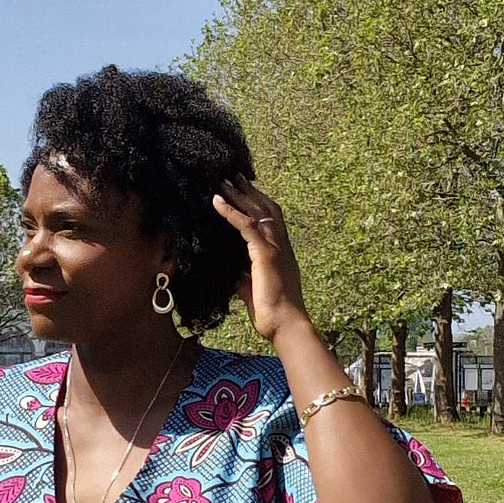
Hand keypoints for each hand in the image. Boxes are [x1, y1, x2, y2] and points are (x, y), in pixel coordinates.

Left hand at [212, 175, 308, 343]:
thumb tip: (235, 273)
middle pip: (265, 208)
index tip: (244, 192)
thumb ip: (246, 279)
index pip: (270, 220)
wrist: (286, 325)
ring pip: (257, 211)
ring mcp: (275, 247)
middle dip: (248, 192)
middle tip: (232, 177)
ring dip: (238, 195)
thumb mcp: (254, 291)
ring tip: (222, 182)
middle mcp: (281, 245)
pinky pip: (246, 225)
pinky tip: (217, 202)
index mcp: (280, 253)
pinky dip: (231, 212)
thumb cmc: (273, 314)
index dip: (258, 204)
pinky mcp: (265, 254)